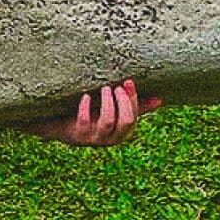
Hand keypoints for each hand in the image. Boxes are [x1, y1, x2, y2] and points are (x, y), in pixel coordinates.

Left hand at [28, 79, 158, 147]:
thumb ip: (135, 106)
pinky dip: (86, 108)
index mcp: (120, 133)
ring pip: (108, 122)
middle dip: (124, 102)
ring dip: (108, 103)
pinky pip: (84, 123)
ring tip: (105, 87)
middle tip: (115, 86)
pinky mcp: (76, 135)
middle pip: (126, 122)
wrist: (59, 126)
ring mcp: (93, 138)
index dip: (132, 99)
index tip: (127, 81)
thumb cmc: (90, 116)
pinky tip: (85, 96)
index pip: (133, 118)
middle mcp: (109, 139)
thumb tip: (160, 100)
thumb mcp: (113, 111)